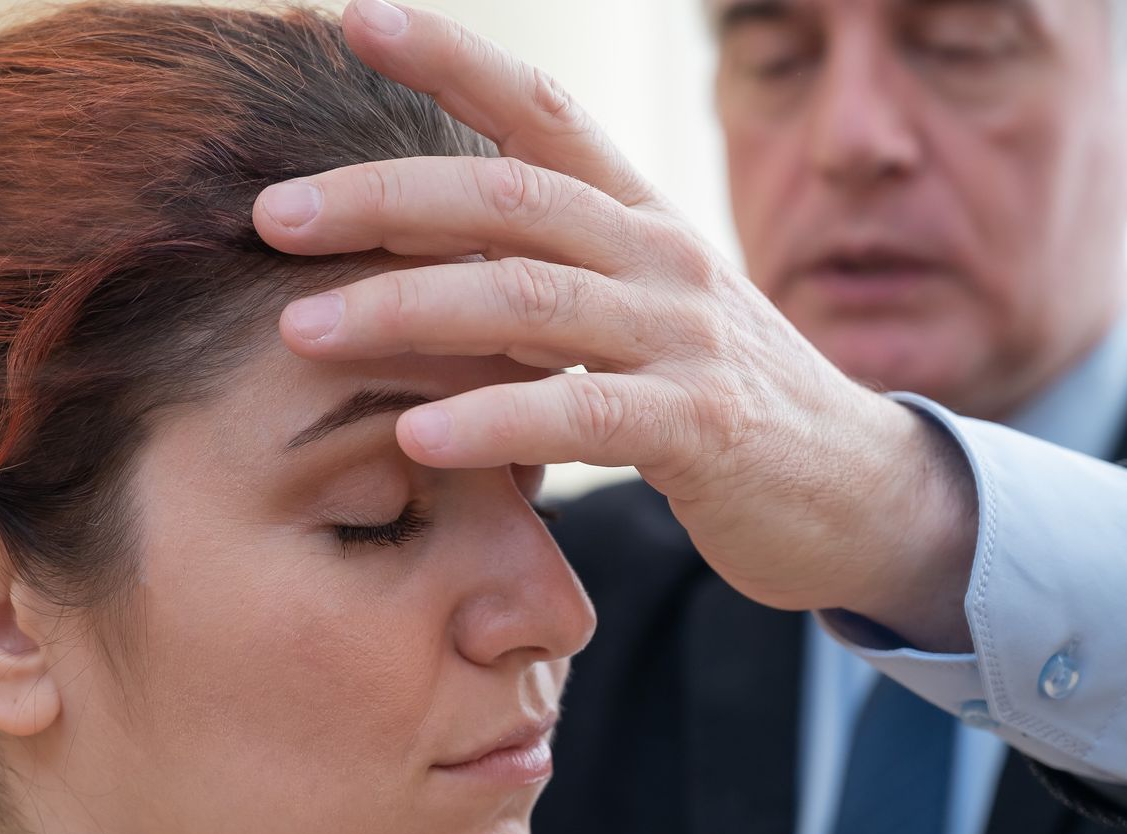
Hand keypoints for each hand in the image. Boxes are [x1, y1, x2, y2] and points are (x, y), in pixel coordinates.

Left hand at [255, 0, 979, 650]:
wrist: (855, 494)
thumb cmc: (715, 404)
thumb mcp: (634, 319)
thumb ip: (542, 282)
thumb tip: (407, 259)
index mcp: (640, 218)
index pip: (541, 111)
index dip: (450, 55)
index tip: (351, 17)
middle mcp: (662, 256)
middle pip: (510, 196)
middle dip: (382, 196)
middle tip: (271, 215)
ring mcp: (685, 338)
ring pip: (528, 298)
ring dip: (406, 308)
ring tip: (304, 330)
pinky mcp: (702, 429)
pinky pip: (580, 413)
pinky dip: (492, 420)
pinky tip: (415, 437)